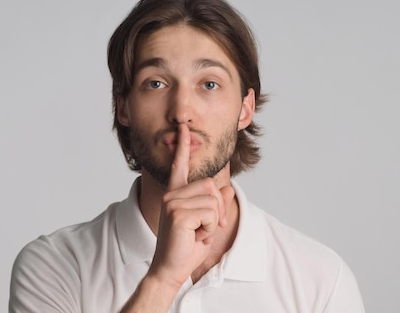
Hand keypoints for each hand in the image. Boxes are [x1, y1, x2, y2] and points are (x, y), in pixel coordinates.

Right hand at [147, 123, 234, 287]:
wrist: (170, 270)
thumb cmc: (186, 249)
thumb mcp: (207, 225)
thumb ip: (216, 206)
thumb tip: (229, 189)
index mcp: (175, 194)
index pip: (180, 166)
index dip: (183, 147)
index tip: (183, 128)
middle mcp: (171, 194)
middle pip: (211, 186)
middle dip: (217, 209)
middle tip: (206, 228)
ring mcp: (172, 202)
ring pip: (213, 201)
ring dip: (213, 221)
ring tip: (197, 233)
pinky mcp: (177, 213)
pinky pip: (210, 213)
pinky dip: (210, 228)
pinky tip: (195, 236)